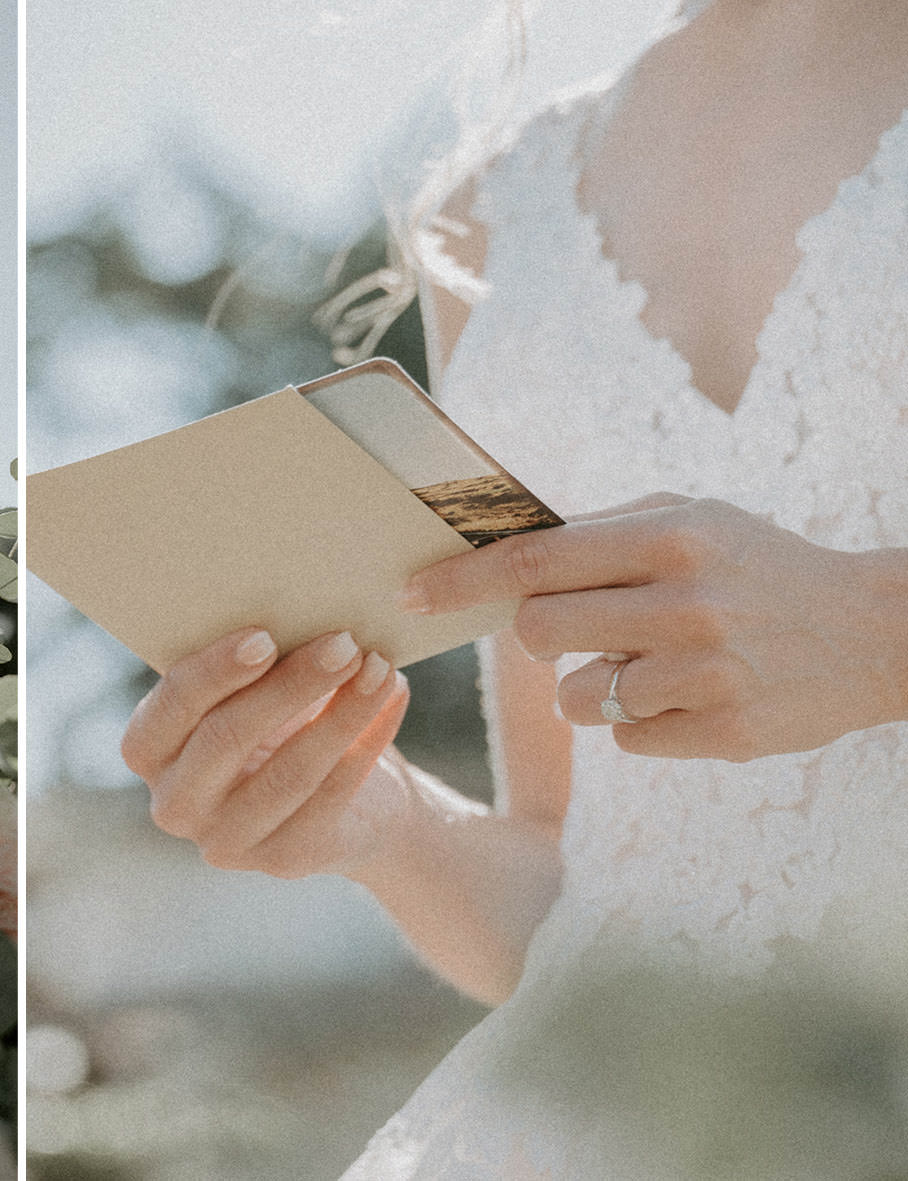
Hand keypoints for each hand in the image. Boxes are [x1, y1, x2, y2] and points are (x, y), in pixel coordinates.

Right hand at [121, 627, 411, 877]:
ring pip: (289, 773)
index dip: (215, 673)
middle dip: (290, 686)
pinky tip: (394, 696)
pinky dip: (368, 742)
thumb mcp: (253, 691)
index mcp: (149, 750)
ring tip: (379, 668)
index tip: (266, 635)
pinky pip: (332, 797)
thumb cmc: (283, 720)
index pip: (171, 709)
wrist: (340, 802)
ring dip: (341, 713)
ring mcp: (226, 841)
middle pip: (226, 741)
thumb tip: (296, 607)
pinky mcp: (285, 860)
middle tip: (343, 643)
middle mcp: (175, 805)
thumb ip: (252, 663)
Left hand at [402, 496, 907, 760]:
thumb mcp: (692, 521)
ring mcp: (707, 672)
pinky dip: (642, 722)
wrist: (878, 631)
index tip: (408, 594)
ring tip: (650, 664)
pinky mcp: (724, 732)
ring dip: (591, 687)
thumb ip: (601, 533)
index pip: (534, 560)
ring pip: (576, 699)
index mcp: (671, 537)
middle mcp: (686, 602)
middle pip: (538, 632)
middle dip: (536, 638)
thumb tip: (497, 550)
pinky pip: (626, 740)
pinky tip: (693, 695)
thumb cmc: (756, 566)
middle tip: (570, 631)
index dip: (460, 580)